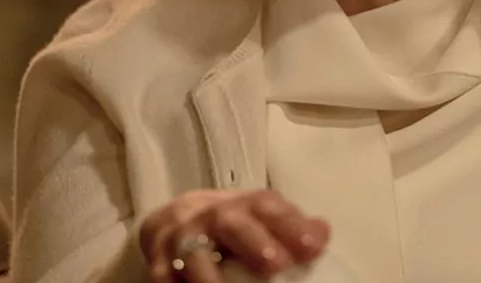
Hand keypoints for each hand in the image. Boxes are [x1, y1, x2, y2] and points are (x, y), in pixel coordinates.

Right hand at [139, 189, 329, 281]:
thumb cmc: (237, 224)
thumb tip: (322, 234)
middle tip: (276, 265)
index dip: (292, 226)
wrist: (182, 218)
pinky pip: (163, 274)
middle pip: (233, 223)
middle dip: (254, 243)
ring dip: (209, 275)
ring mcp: (184, 236)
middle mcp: (215, 215)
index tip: (313, 247)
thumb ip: (294, 228)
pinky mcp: (159, 260)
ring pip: (192, 252)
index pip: (272, 209)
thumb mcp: (267, 219)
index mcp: (249, 205)